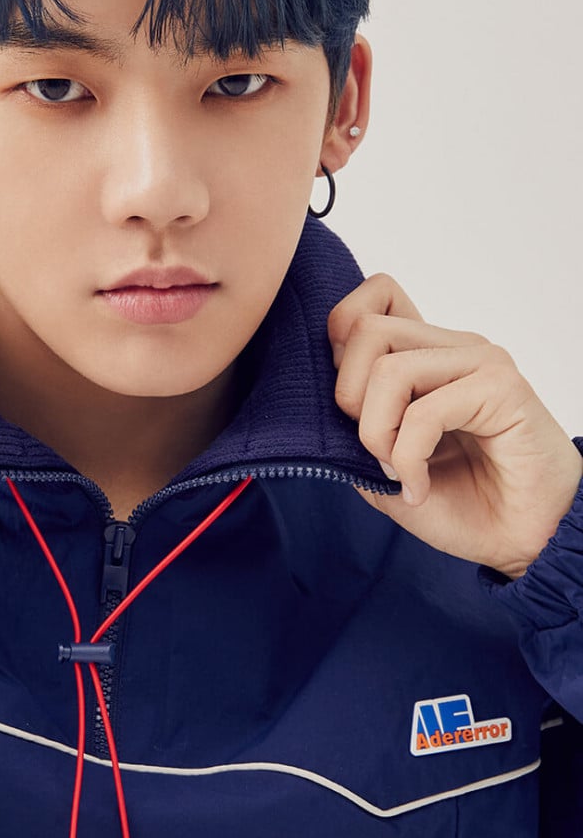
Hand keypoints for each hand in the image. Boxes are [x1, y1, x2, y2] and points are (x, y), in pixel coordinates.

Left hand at [328, 273, 582, 576]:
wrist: (521, 542)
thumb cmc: (462, 502)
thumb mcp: (380, 466)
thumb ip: (350, 426)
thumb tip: (316, 396)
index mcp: (424, 355)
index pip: (375, 295)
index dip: (341, 337)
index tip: (349, 402)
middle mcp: (451, 348)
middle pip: (366, 330)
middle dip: (350, 399)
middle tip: (374, 449)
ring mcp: (479, 362)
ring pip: (389, 368)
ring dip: (378, 433)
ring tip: (399, 471)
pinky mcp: (502, 388)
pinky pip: (425, 411)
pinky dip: (408, 460)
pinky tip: (419, 487)